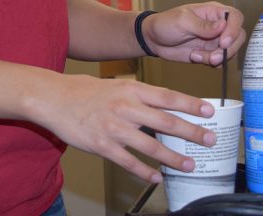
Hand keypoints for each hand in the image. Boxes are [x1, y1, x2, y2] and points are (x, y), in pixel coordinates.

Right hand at [31, 74, 217, 182]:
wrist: (53, 98)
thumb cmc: (83, 90)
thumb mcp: (115, 85)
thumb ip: (137, 95)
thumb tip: (162, 104)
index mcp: (131, 90)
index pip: (168, 97)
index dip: (191, 105)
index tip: (210, 112)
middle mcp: (126, 108)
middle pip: (166, 122)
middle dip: (192, 133)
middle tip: (210, 140)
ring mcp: (114, 128)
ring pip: (151, 146)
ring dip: (173, 158)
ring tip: (190, 164)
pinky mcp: (102, 146)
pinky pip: (129, 162)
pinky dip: (145, 171)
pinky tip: (157, 177)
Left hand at [143, 2, 245, 65]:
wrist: (153, 39)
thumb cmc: (165, 23)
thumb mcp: (182, 21)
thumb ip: (203, 25)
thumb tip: (222, 25)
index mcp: (213, 12)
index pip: (235, 17)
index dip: (234, 30)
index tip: (223, 42)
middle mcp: (218, 25)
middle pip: (238, 37)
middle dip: (227, 50)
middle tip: (212, 57)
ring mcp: (215, 40)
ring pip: (230, 51)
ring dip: (216, 58)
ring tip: (196, 55)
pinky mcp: (210, 52)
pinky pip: (220, 61)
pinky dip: (210, 63)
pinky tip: (195, 56)